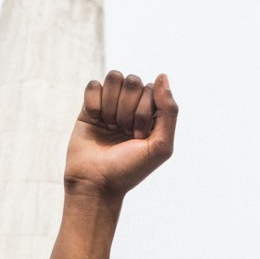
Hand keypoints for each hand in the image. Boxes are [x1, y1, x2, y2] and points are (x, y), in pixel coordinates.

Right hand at [62, 70, 177, 197]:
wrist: (95, 183)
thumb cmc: (129, 169)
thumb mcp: (161, 147)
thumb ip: (169, 111)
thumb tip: (162, 75)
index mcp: (153, 114)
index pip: (151, 89)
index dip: (143, 113)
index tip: (138, 137)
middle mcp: (133, 106)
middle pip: (132, 80)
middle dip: (126, 109)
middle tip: (122, 133)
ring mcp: (112, 104)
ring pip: (113, 78)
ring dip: (110, 106)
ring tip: (109, 127)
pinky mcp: (91, 105)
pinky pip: (94, 85)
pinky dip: (94, 105)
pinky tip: (95, 122)